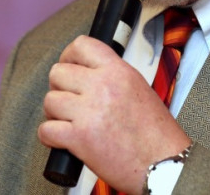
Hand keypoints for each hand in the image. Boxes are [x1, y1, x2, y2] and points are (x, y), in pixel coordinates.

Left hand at [38, 35, 191, 192]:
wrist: (162, 164)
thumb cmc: (155, 133)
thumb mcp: (138, 88)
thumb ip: (111, 76)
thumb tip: (85, 74)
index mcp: (118, 71)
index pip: (81, 45)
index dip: (68, 56)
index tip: (68, 66)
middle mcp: (102, 86)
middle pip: (58, 73)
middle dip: (59, 88)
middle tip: (69, 100)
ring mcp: (89, 111)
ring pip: (50, 100)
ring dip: (54, 113)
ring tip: (68, 122)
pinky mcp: (79, 137)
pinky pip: (46, 130)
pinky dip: (49, 137)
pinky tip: (62, 140)